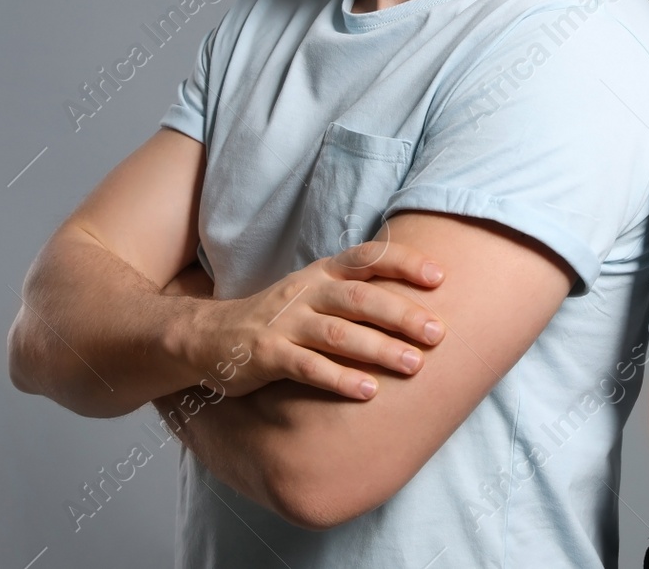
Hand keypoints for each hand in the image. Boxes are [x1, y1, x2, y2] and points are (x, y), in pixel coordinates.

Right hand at [169, 238, 446, 400]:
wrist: (208, 337)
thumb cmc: (280, 319)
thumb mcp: (315, 295)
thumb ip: (357, 293)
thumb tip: (421, 301)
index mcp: (322, 273)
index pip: (367, 257)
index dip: (404, 262)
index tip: (440, 277)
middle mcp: (306, 292)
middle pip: (360, 298)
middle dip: (402, 314)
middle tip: (438, 333)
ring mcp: (285, 323)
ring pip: (338, 333)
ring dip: (379, 348)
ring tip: (414, 365)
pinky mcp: (266, 354)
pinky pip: (307, 366)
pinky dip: (339, 378)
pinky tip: (368, 391)